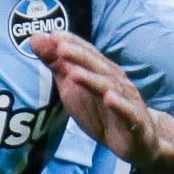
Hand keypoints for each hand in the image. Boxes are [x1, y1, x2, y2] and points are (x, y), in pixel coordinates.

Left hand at [29, 31, 159, 166]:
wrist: (138, 139)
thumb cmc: (102, 110)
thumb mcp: (72, 88)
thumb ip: (56, 64)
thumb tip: (35, 37)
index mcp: (100, 72)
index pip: (86, 54)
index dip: (71, 44)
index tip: (52, 34)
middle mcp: (115, 81)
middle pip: (96, 67)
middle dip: (79, 56)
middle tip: (60, 47)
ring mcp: (126, 100)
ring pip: (109, 87)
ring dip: (92, 79)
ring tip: (74, 73)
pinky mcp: (135, 122)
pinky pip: (127, 112)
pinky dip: (119, 105)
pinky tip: (109, 98)